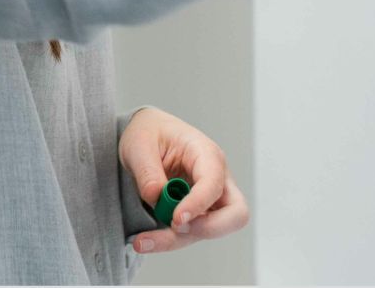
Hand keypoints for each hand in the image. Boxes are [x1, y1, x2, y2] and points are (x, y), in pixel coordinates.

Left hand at [118, 106, 248, 254]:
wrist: (145, 137)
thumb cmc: (149, 133)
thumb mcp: (138, 144)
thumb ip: (147, 171)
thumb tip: (156, 197)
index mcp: (205, 153)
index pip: (214, 182)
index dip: (199, 203)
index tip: (176, 218)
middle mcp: (216, 178)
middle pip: (236, 213)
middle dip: (209, 228)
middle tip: (175, 227)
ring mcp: (210, 199)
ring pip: (209, 230)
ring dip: (177, 240)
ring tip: (142, 241)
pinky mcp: (197, 213)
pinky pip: (190, 233)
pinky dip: (169, 240)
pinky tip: (145, 240)